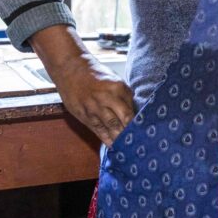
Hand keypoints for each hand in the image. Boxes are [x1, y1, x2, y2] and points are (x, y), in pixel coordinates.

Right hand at [29, 25, 134, 146]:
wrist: (71, 69)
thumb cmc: (97, 75)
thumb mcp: (116, 80)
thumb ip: (125, 96)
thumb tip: (135, 112)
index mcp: (118, 88)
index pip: (131, 110)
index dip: (138, 123)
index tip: (146, 132)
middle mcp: (106, 99)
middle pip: (122, 121)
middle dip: (130, 133)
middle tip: (140, 144)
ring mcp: (93, 108)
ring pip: (109, 127)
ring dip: (119, 139)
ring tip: (129, 148)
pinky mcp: (83, 114)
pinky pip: (97, 129)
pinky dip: (105, 138)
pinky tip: (113, 145)